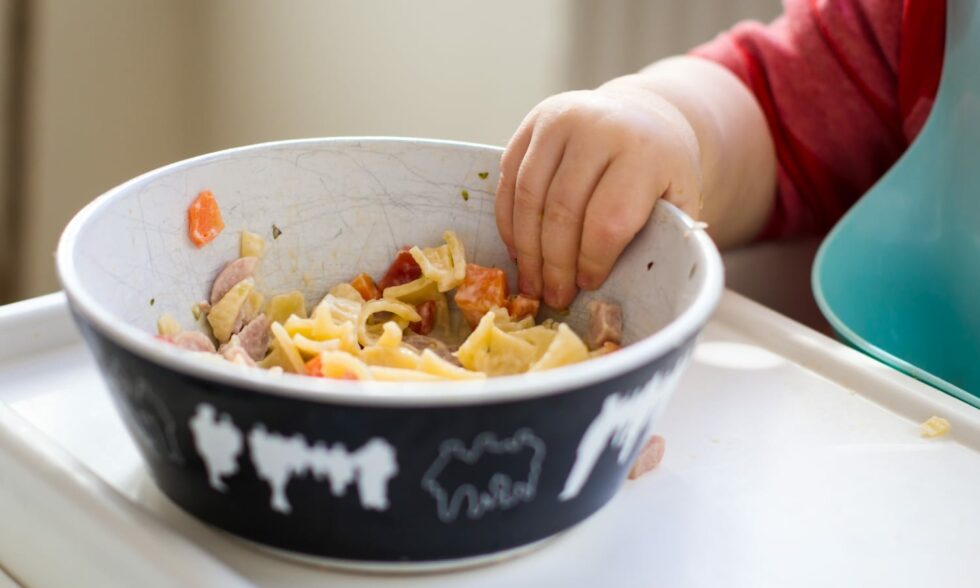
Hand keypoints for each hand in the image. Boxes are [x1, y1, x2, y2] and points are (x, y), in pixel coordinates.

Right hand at [495, 76, 701, 308]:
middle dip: (555, 265)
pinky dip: (509, 221)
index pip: (607, 221)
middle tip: (553, 297)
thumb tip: (654, 285)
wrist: (641, 113)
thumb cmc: (660, 167)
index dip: (593, 261)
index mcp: (642, 151)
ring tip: (532, 282)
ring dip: (526, 249)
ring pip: (529, 198)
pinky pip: (510, 180)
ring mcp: (559, 120)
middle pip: (562, 212)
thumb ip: (670, 234)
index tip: (588, 285)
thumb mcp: (681, 195)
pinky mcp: (532, 122)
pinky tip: (518, 249)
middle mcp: (597, 128)